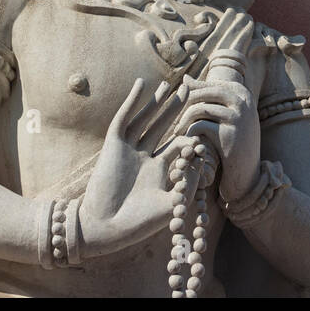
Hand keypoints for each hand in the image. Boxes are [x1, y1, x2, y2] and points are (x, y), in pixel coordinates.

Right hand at [78, 78, 198, 257]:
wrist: (104, 227)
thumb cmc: (137, 222)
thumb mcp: (169, 204)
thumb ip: (187, 185)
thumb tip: (202, 163)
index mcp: (159, 171)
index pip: (178, 146)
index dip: (191, 134)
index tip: (205, 123)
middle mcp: (144, 157)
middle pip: (163, 126)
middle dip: (176, 109)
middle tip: (190, 89)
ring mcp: (128, 149)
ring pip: (145, 119)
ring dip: (156, 101)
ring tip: (168, 84)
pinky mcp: (113, 144)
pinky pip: (124, 118)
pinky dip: (133, 101)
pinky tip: (142, 84)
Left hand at [170, 38, 259, 202]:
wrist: (247, 175)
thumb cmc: (233, 143)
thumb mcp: (227, 117)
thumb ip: (209, 97)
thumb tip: (185, 78)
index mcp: (243, 95)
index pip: (211, 84)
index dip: (194, 92)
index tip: (183, 104)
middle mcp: (243, 102)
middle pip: (204, 93)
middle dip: (185, 104)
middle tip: (175, 116)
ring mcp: (237, 117)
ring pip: (199, 109)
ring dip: (184, 120)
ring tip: (177, 131)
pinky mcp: (229, 133)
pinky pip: (199, 126)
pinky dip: (189, 134)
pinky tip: (187, 143)